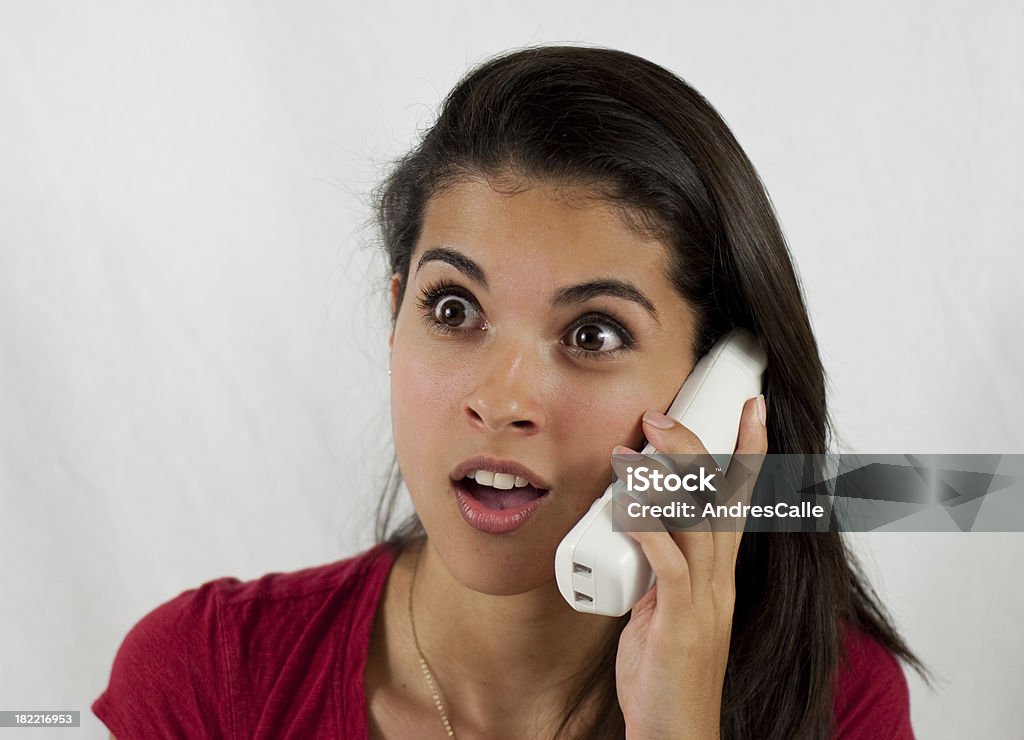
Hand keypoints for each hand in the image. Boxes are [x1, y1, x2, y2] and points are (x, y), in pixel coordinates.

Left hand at [614, 395, 766, 739]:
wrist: (676, 735)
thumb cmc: (665, 677)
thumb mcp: (660, 611)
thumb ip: (657, 569)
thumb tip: (638, 531)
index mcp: (716, 577)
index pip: (737, 502)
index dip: (747, 454)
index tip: (750, 411)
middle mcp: (718, 583)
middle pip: (718, 501)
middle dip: (696, 449)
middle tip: (663, 415)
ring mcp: (704, 603)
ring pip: (696, 525)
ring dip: (665, 480)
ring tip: (635, 446)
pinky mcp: (681, 624)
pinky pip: (669, 566)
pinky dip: (650, 530)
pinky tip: (629, 505)